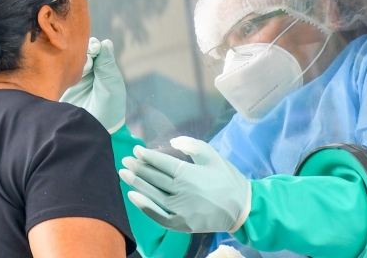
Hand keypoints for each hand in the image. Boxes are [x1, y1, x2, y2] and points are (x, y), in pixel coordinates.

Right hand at [60, 37, 125, 132]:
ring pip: (66, 60)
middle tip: (82, 61)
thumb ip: (107, 64)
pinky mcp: (61, 87)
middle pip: (78, 52)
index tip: (92, 50)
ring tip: (69, 64)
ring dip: (66, 59)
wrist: (97, 130)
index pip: (93, 48)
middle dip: (77, 52)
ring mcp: (72, 78)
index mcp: (100, 67)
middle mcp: (86, 70)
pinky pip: (56, 73)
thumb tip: (105, 42)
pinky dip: (56, 69)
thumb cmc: (110, 107)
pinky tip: (56, 69)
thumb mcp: (111, 84)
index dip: (91, 47)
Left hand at [119, 136, 250, 232]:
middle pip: (154, 179)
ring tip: (124, 174)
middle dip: (138, 168)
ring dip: (137, 184)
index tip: (136, 150)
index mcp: (190, 174)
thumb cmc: (227, 179)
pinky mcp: (181, 225)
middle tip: (126, 160)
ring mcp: (180, 210)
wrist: (242, 208)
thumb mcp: (213, 156)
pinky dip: (144, 206)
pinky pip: (158, 216)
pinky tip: (133, 196)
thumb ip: (193, 146)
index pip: (162, 164)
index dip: (147, 156)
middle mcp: (182, 192)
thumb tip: (172, 142)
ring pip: (152, 195)